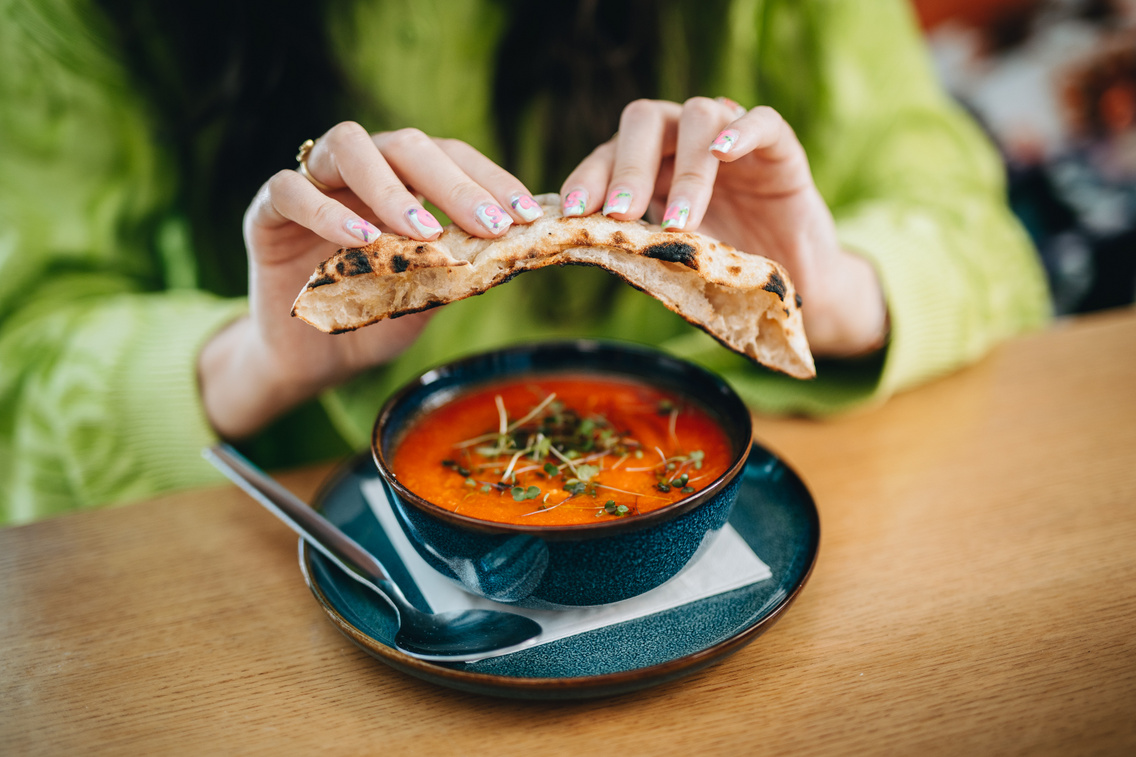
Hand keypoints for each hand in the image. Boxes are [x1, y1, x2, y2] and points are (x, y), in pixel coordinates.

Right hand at [199, 122, 545, 438]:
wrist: (311, 360)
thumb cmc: (372, 320)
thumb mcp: (425, 297)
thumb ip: (456, 269)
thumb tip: (514, 255)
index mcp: (402, 181)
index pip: (450, 158)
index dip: (490, 180)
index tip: (526, 214)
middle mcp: (359, 172)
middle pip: (406, 145)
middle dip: (453, 182)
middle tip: (490, 223)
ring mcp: (312, 183)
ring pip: (348, 146)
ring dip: (391, 187)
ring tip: (424, 231)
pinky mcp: (267, 211)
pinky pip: (290, 189)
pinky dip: (326, 211)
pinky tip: (362, 240)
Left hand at [560, 98, 887, 356]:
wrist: (791, 284)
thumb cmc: (725, 269)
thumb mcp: (675, 259)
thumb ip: (639, 245)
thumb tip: (585, 247)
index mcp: (651, 166)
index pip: (609, 154)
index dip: (587, 177)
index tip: (571, 212)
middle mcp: (685, 142)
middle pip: (645, 121)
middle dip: (628, 167)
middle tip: (620, 214)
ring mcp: (732, 140)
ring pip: (699, 116)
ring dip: (686, 170)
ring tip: (679, 221)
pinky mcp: (779, 147)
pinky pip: (762, 120)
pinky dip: (742, 130)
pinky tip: (723, 152)